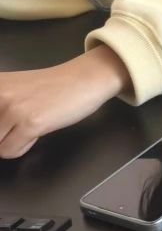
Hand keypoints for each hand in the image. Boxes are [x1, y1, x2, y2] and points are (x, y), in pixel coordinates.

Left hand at [0, 46, 129, 157]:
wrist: (85, 78)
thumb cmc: (51, 87)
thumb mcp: (12, 91)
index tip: (6, 125)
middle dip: (2, 135)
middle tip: (18, 125)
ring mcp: (12, 108)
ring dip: (10, 141)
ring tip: (29, 125)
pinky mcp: (30, 122)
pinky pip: (9, 151)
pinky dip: (22, 147)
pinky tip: (37, 130)